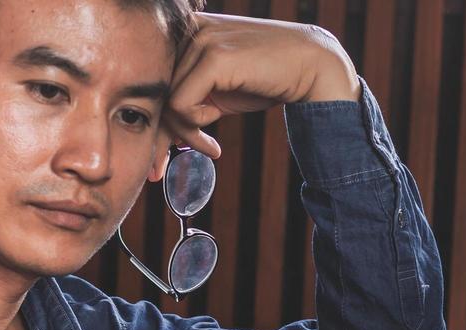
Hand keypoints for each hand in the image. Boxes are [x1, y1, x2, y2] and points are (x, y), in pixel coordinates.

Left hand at [160, 13, 359, 158]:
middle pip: (154, 92)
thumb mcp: (219, 91)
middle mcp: (189, 28)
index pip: (153, 79)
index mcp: (186, 30)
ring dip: (186, 133)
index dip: (155, 117)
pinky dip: (196, 125)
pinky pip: (182, 105)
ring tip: (209, 146)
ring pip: (166, 101)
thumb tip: (161, 134)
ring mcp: (201, 38)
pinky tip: (216, 129)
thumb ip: (189, 102)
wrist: (312, 66)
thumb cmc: (266, 79)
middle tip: (163, 166)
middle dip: (163, 133)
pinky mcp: (214, 56)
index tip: (166, 151)